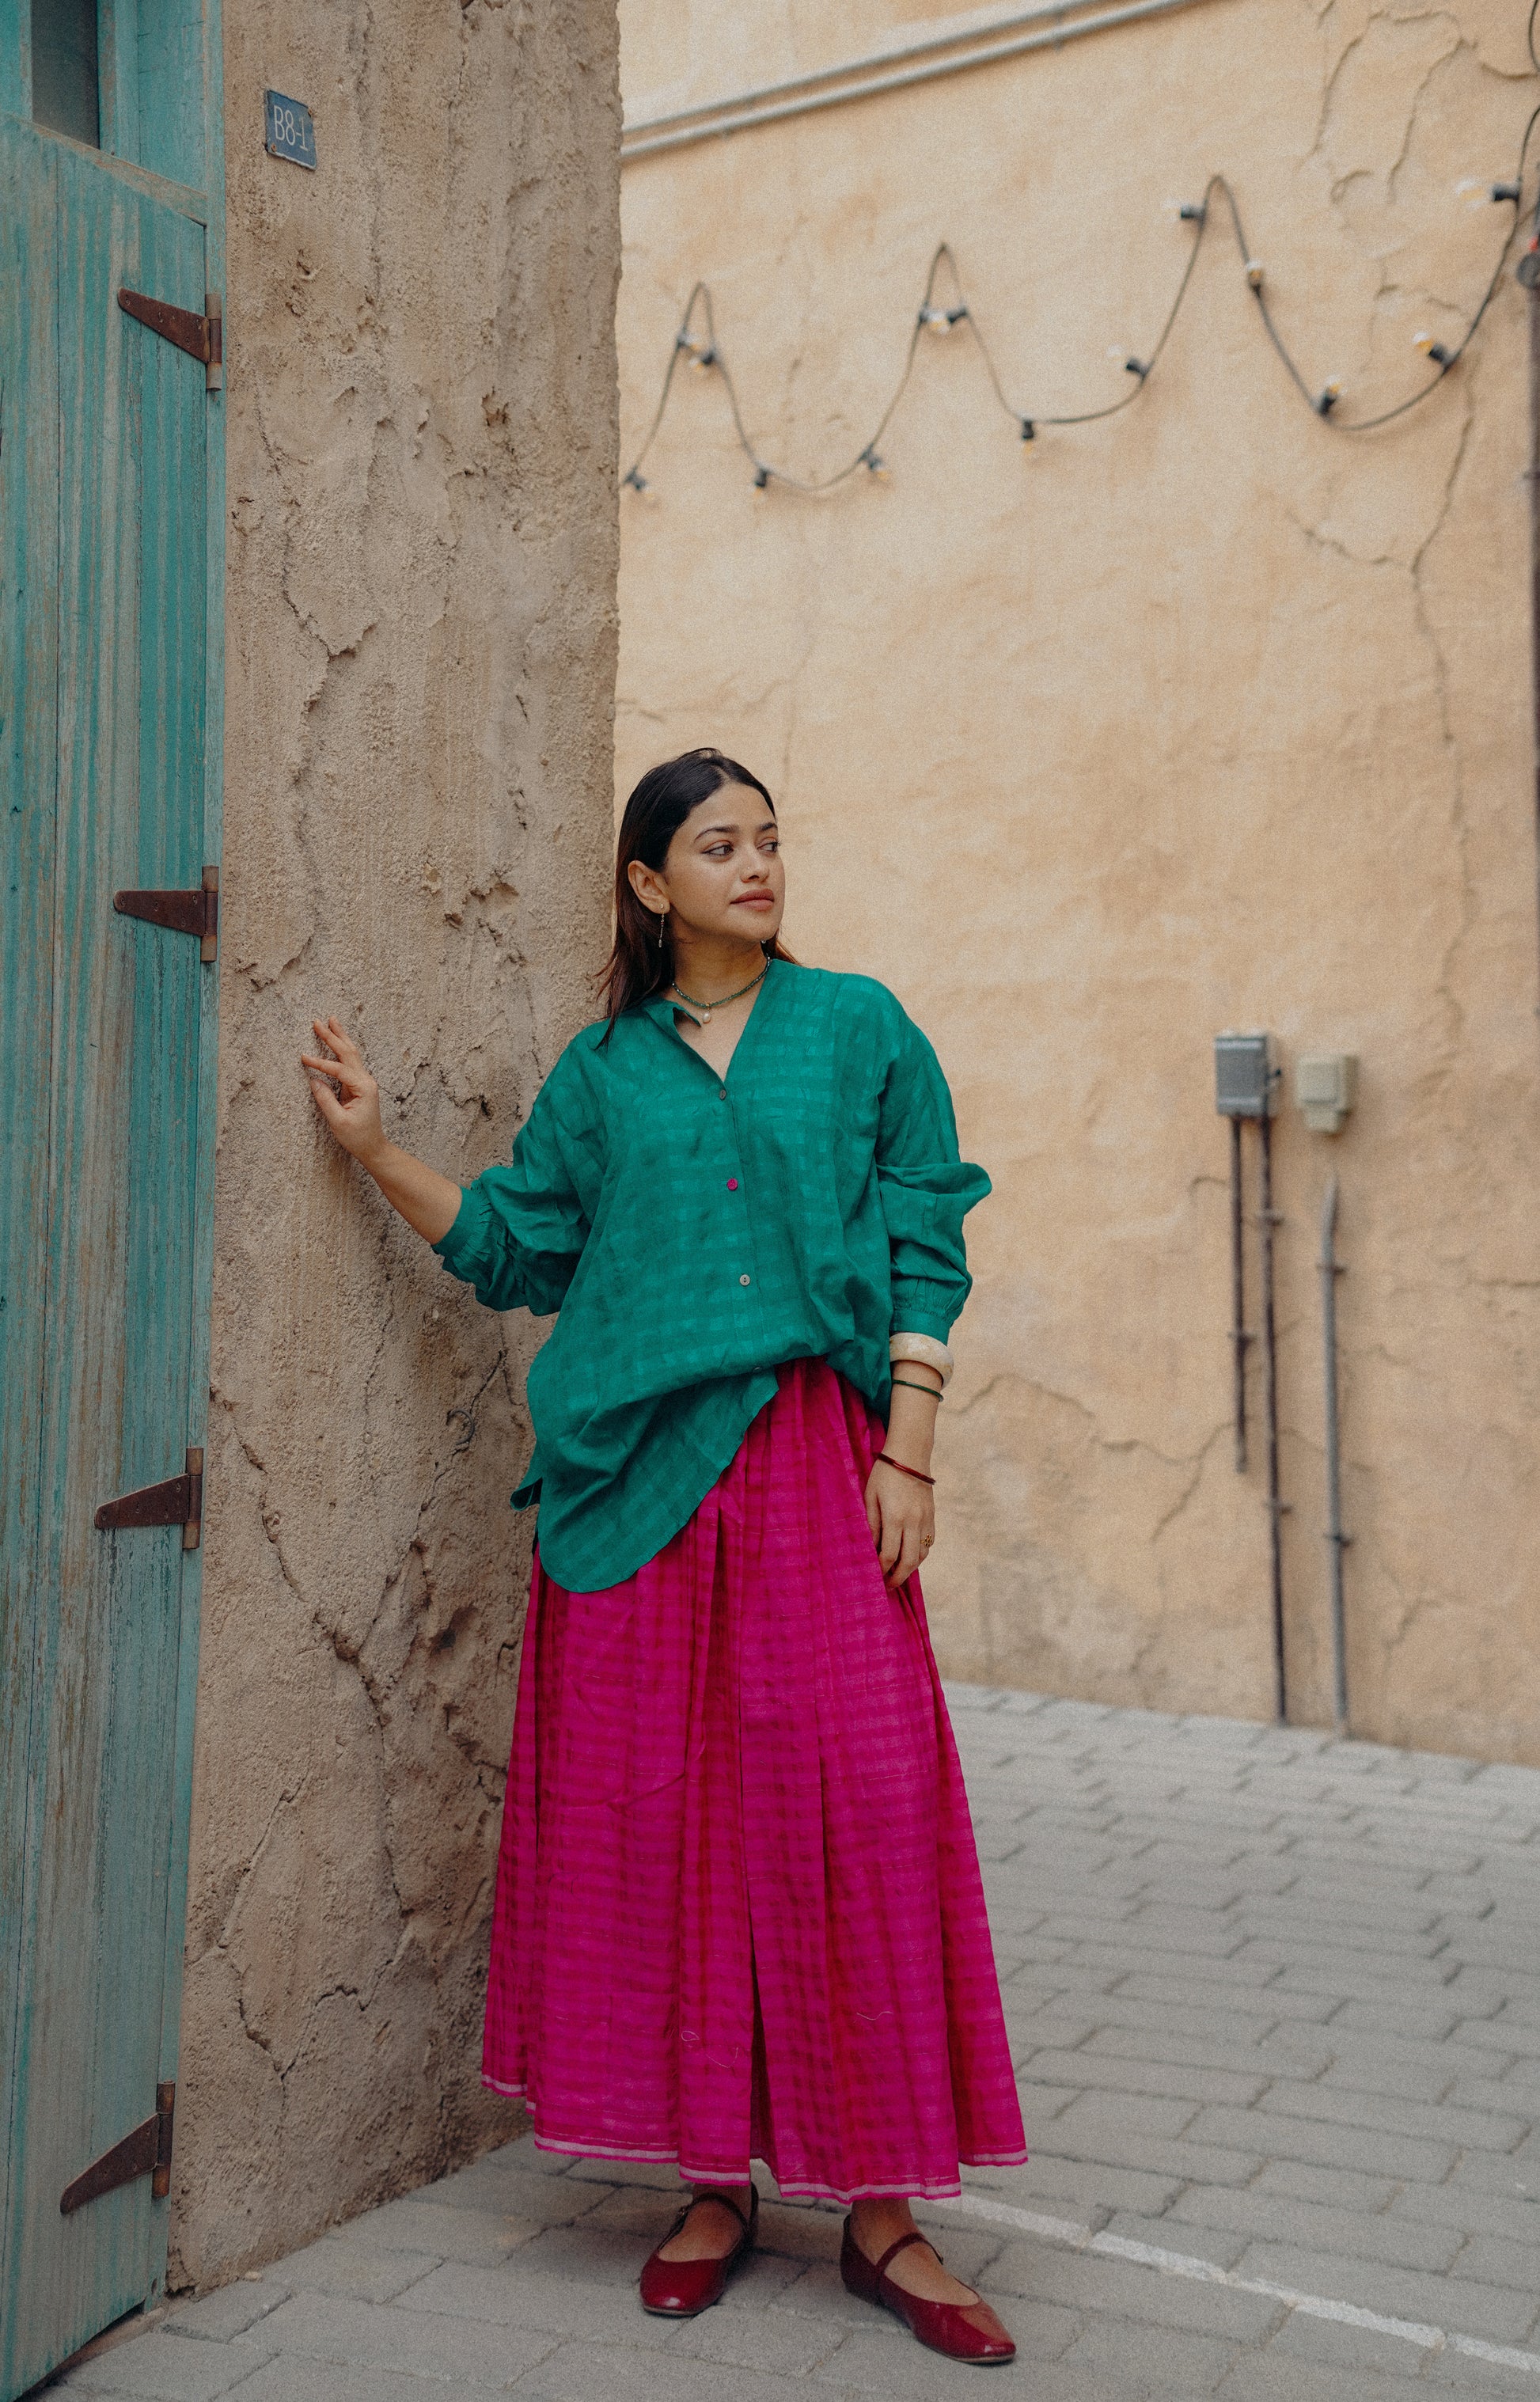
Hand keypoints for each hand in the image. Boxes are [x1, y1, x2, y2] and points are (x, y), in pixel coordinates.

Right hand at [301, 1016, 387, 1166]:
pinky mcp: (359, 1085)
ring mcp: (364, 1082)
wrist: (373, 1147)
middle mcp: (366, 1081)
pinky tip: (337, 1039)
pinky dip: (342, 1049)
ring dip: (340, 1037)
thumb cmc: (357, 1137)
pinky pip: (349, 1062)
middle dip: (333, 1036)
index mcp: (363, 1088)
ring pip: (351, 1054)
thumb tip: (314, 1080)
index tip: (303, 1058)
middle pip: (348, 1052)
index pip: (339, 1069)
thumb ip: (326, 1100)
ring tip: (331, 1021)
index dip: (320, 1063)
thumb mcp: (338, 1122)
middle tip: (318, 1021)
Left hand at [864, 1457, 934, 1589]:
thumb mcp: (870, 1497)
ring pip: (922, 1554)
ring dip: (910, 1568)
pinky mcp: (932, 1515)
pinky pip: (929, 1542)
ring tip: (898, 1574)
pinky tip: (910, 1557)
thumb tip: (870, 1549)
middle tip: (888, 1586)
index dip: (881, 1569)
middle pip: (909, 1561)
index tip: (874, 1576)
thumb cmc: (884, 1474)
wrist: (910, 1454)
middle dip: (898, 1577)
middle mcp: (914, 1521)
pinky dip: (920, 1554)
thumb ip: (871, 1524)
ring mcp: (926, 1519)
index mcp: (895, 1517)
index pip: (889, 1554)